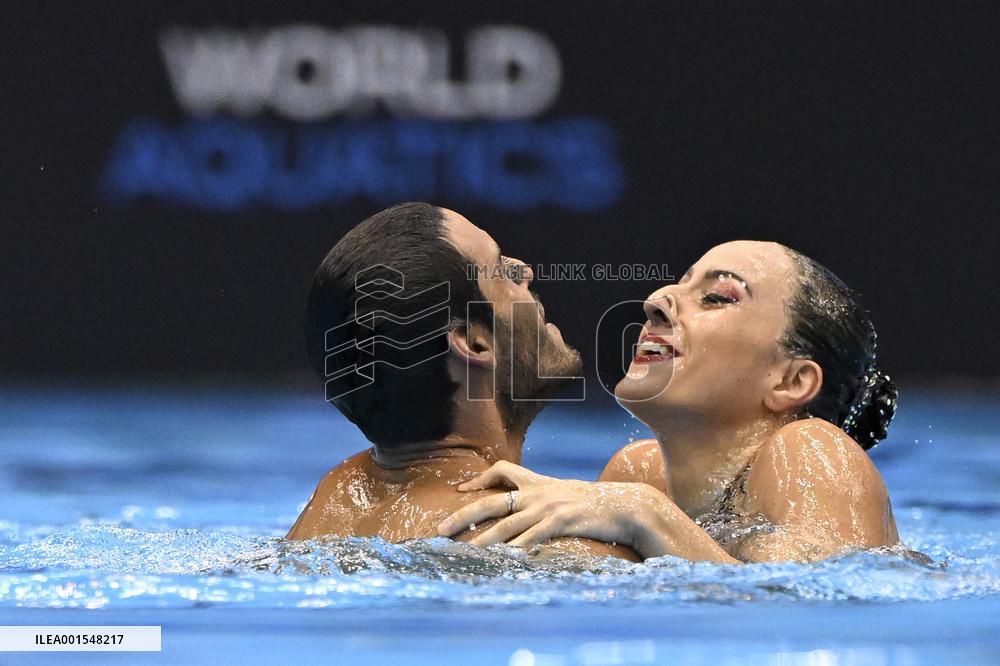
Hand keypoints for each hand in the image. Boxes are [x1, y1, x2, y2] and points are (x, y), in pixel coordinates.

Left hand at [436, 460, 644, 549]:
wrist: (626, 506)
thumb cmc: (597, 504)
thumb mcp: (567, 494)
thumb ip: (546, 499)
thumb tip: (529, 511)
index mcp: (539, 483)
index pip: (502, 470)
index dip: (479, 478)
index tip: (461, 489)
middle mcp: (538, 493)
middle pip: (491, 502)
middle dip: (463, 515)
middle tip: (440, 529)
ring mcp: (548, 507)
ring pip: (506, 525)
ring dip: (482, 541)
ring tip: (463, 553)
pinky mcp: (561, 522)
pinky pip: (532, 539)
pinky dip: (515, 551)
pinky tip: (502, 561)